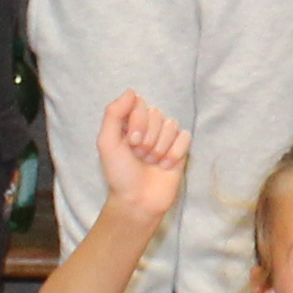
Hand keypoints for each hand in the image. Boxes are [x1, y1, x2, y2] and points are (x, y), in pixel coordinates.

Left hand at [97, 89, 192, 227]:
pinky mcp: (180, 150)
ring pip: (171, 125)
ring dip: (160, 147)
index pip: (140, 104)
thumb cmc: (120, 174)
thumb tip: (131, 91)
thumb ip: (114, 113)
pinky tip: (165, 166)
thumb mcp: (107, 143)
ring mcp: (165, 138)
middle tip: (140, 156)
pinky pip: (185, 136)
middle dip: (148, 138)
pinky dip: (175, 152)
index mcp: (129, 123)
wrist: (138, 201)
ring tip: (151, 162)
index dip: (137, 122)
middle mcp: (148, 127)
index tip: (131, 143)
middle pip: (157, 114)